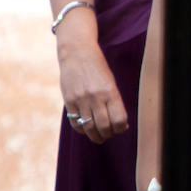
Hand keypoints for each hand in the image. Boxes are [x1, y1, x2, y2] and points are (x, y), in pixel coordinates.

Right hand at [55, 17, 128, 144]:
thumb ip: (113, 100)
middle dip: (108, 134)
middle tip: (109, 134)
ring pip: (89, 127)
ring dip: (95, 136)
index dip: (121, 128)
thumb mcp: (110, 81)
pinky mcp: (68, 101)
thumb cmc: (97, 67)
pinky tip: (86, 129)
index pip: (119, 119)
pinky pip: (75, 122)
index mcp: (110, 91)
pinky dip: (82, 129)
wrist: (77, 53)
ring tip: (99, 137)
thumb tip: (119, 122)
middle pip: (104, 126)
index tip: (122, 127)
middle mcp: (96, 97)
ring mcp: (81, 100)